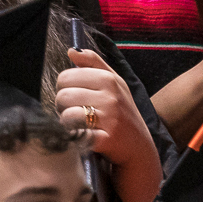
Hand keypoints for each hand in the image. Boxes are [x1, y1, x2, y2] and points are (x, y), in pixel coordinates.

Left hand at [58, 48, 163, 201]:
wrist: (139, 150)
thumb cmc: (123, 115)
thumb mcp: (115, 84)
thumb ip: (94, 64)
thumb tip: (72, 51)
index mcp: (110, 80)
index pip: (65, 77)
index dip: (65, 89)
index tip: (75, 98)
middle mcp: (110, 96)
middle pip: (62, 95)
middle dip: (63, 107)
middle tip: (76, 115)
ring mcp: (109, 118)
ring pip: (65, 115)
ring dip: (67, 124)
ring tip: (78, 126)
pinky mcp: (106, 139)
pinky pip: (74, 134)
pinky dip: (73, 137)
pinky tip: (82, 138)